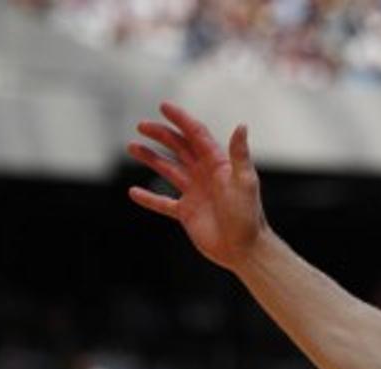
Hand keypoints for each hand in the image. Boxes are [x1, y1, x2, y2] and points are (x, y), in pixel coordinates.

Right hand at [127, 102, 266, 270]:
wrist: (245, 250)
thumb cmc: (249, 216)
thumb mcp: (245, 182)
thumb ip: (240, 154)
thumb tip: (241, 125)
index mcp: (218, 164)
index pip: (196, 136)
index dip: (181, 120)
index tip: (163, 106)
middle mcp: (205, 176)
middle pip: (179, 148)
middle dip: (161, 135)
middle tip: (141, 126)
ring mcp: (195, 194)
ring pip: (168, 170)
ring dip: (151, 158)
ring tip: (132, 147)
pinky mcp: (187, 213)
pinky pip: (164, 203)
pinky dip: (149, 198)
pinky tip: (133, 192)